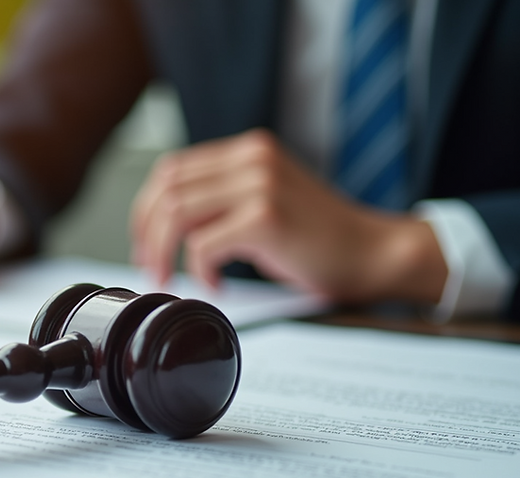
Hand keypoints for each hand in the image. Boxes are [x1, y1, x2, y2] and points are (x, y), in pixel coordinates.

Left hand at [129, 129, 446, 303]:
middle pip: (166, 188)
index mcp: (248, 150)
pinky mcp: (265, 216)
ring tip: (170, 278)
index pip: (172, 169)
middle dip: (146, 232)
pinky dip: (200, 270)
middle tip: (150, 266)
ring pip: (176, 213)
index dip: (147, 209)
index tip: (145, 243)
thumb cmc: (320, 239)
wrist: (374, 253)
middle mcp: (252, 158)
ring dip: (162, 251)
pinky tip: (217, 285)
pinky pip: (203, 244)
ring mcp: (259, 184)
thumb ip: (223, 199)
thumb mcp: (266, 201)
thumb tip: (165, 225)